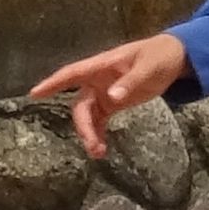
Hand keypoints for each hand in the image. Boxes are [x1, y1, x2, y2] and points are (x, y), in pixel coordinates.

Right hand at [29, 31, 186, 158]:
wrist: (174, 59)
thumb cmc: (158, 56)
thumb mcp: (147, 68)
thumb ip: (130, 83)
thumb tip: (112, 98)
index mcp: (101, 66)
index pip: (72, 74)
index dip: (53, 83)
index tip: (34, 93)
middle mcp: (97, 81)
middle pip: (80, 105)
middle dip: (83, 126)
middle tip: (91, 145)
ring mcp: (103, 93)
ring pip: (88, 116)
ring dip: (90, 134)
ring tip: (98, 153)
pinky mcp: (112, 104)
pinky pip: (99, 121)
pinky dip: (98, 134)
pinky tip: (102, 149)